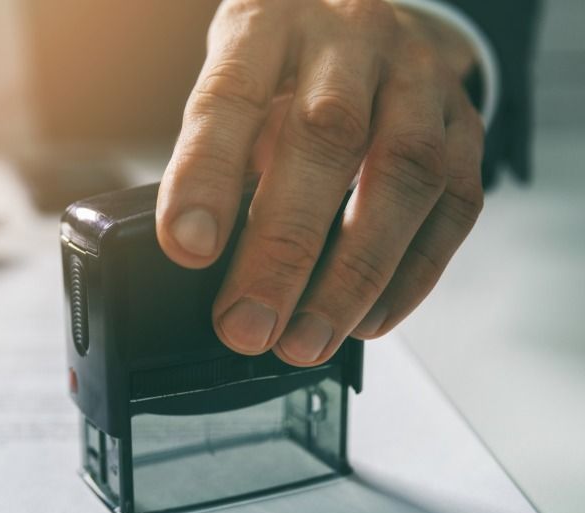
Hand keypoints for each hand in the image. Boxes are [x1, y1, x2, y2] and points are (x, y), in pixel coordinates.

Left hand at [156, 0, 484, 365]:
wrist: (363, 16)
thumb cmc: (281, 63)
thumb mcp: (230, 81)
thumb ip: (217, 152)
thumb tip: (197, 257)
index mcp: (270, 22)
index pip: (233, 94)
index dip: (208, 174)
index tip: (188, 250)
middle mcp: (350, 38)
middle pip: (325, 137)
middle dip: (284, 248)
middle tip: (248, 325)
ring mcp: (418, 78)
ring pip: (404, 172)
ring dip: (354, 273)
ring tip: (306, 340)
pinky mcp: (465, 124)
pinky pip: (454, 203)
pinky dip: (411, 274)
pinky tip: (368, 320)